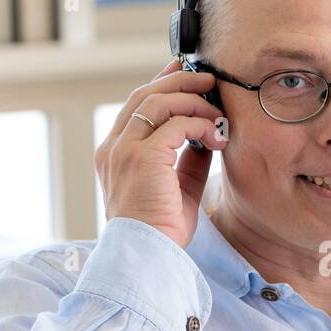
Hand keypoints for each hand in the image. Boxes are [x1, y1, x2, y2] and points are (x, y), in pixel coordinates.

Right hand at [94, 56, 226, 248]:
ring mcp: (124, 150)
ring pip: (158, 102)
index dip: (162, 85)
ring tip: (216, 111)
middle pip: (145, 95)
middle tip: (208, 79)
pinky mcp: (143, 158)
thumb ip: (187, 158)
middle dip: (179, 81)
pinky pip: (176, 125)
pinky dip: (200, 124)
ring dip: (193, 101)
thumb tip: (208, 133)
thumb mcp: (177, 187)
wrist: (147, 256)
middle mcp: (113, 147)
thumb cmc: (161, 230)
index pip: (136, 106)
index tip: (186, 74)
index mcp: (114, 153)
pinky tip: (216, 136)